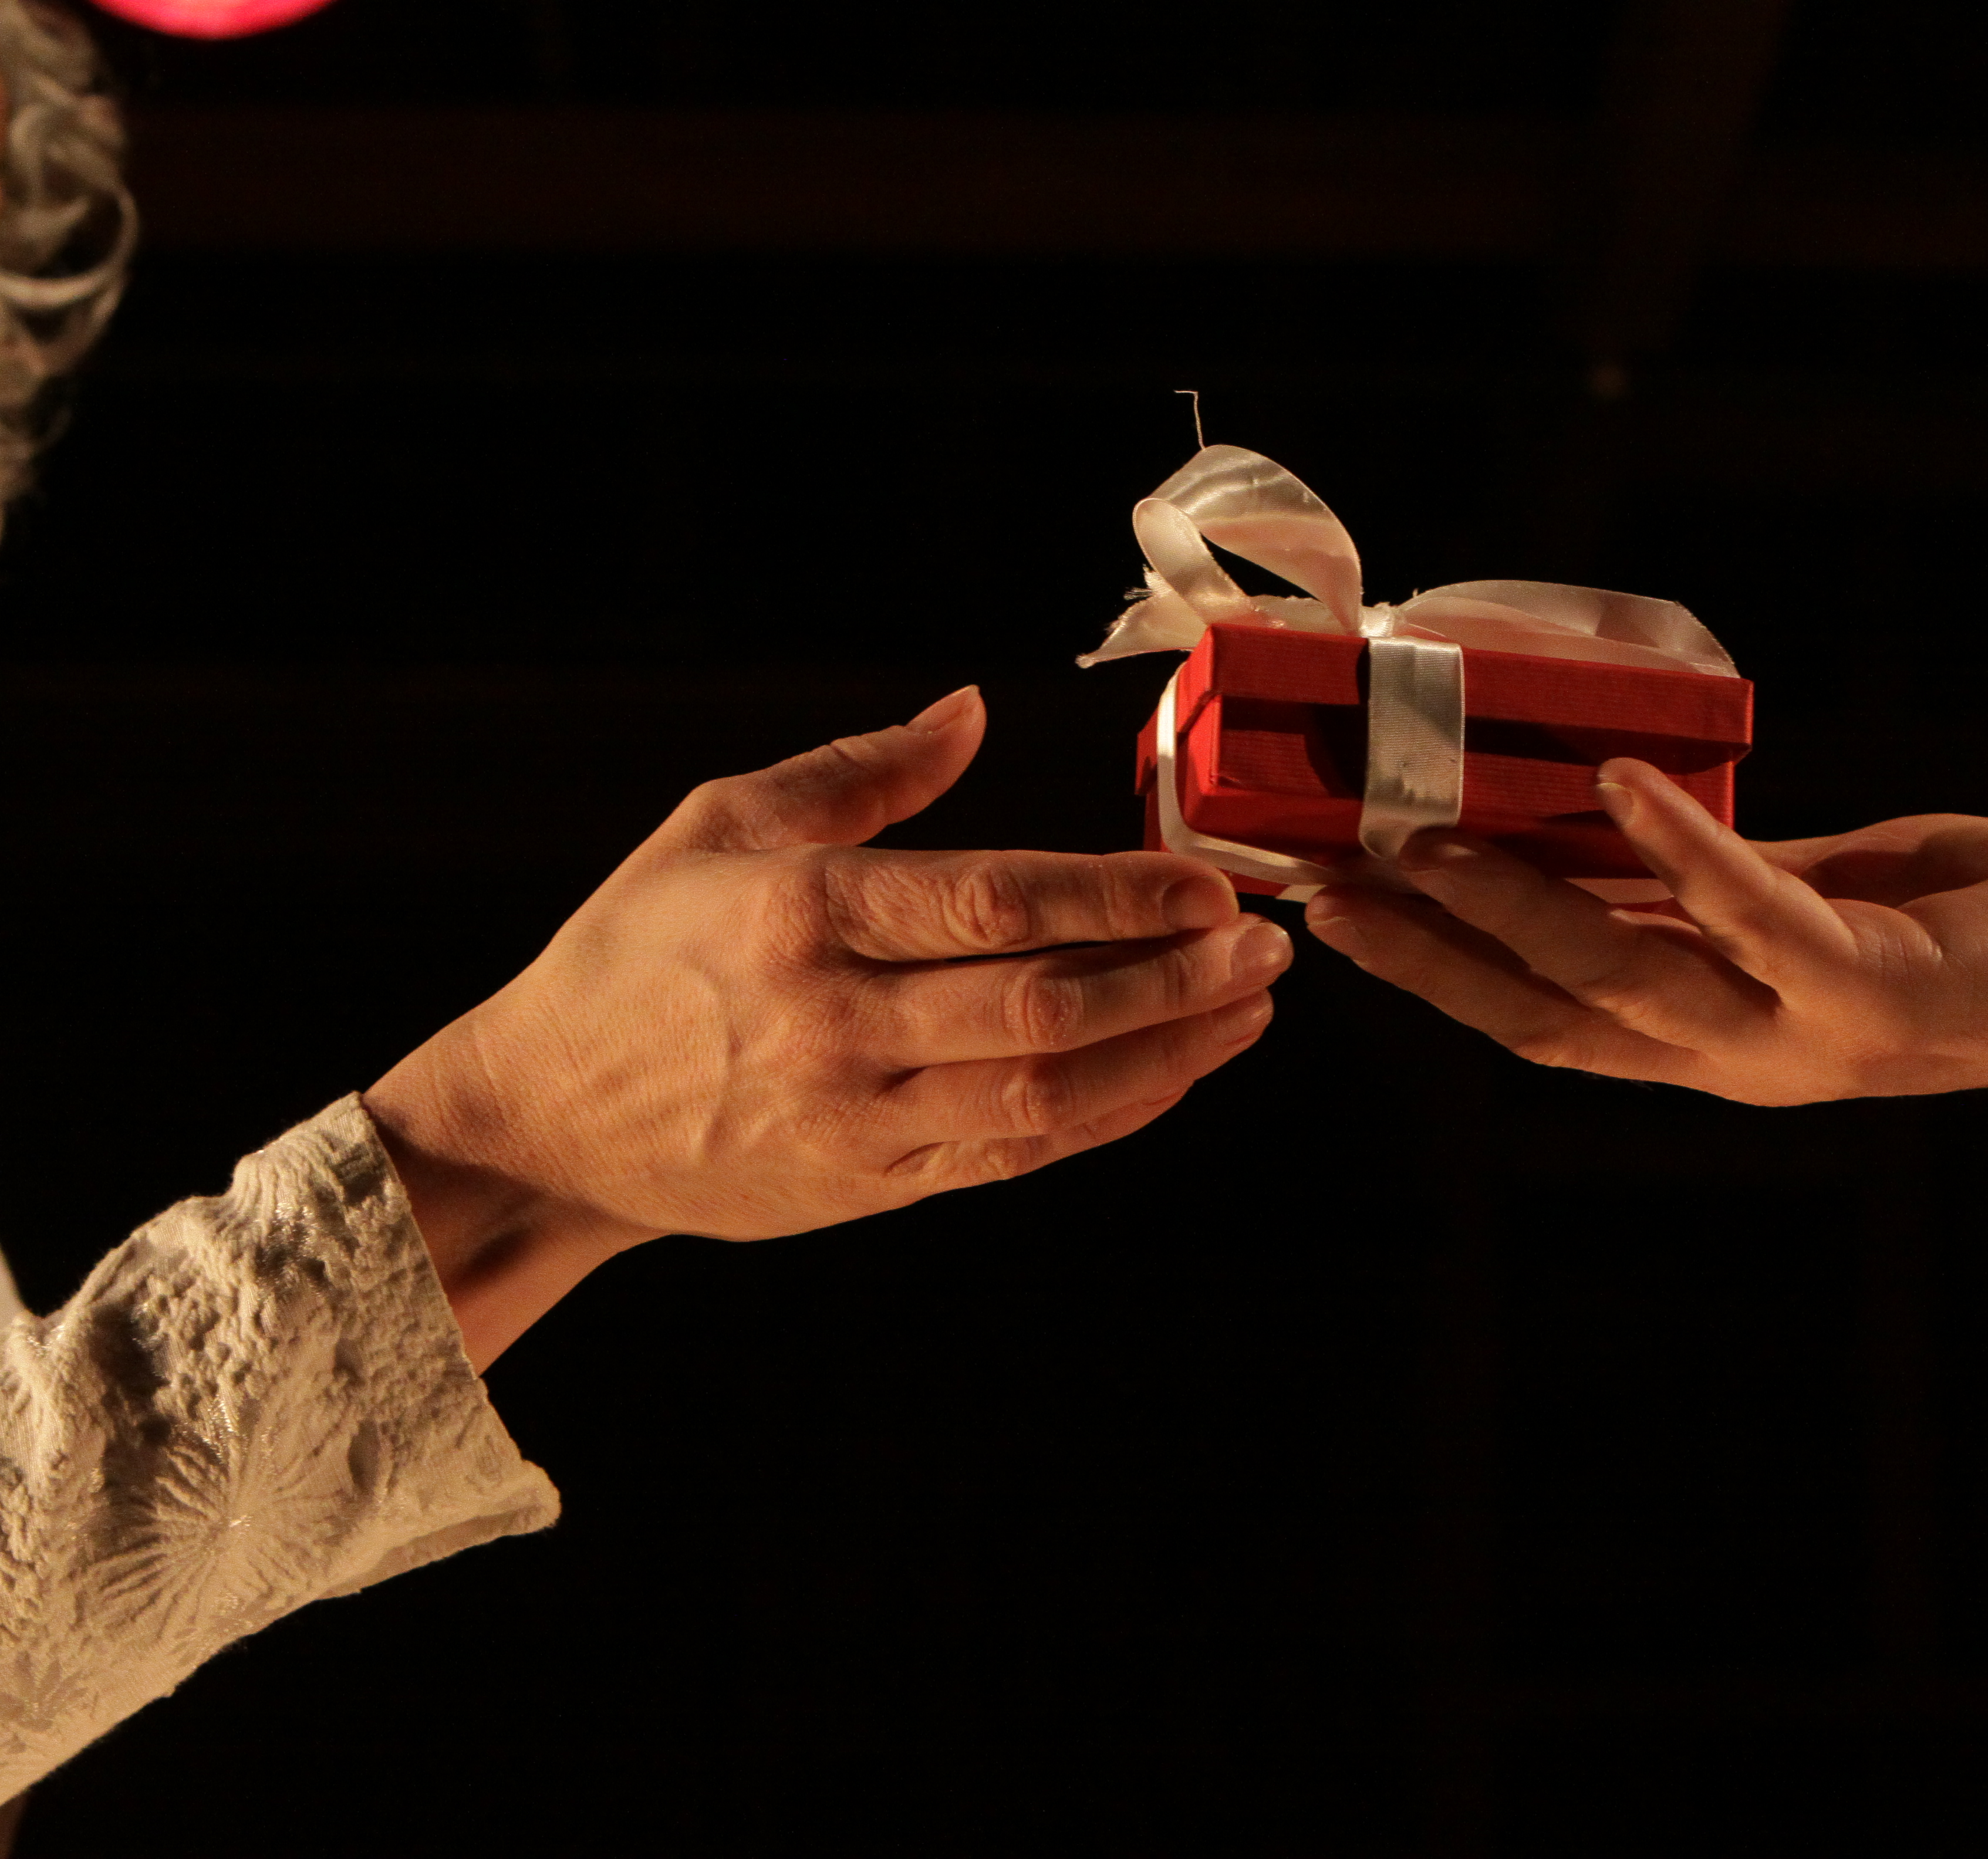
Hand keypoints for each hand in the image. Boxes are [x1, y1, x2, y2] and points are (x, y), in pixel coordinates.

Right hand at [367, 686, 1290, 1366]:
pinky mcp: (871, 1183)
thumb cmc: (633, 953)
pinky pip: (1015, 1157)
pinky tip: (1174, 1078)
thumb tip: (973, 710)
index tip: (1209, 881)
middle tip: (1267, 947)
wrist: (542, 1122)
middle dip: (1175, 979)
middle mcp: (838, 1021)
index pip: (995, 903)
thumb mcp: (719, 824)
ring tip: (1250, 1012)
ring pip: (1046, 1095)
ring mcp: (858, 1115)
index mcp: (805, 914)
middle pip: (1044, 1007)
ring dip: (1166, 1055)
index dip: (1118, 897)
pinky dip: (1107, 1120)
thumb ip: (859, 769)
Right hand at [1301, 757, 1987, 1110]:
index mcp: (1711, 1042)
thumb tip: (1571, 812)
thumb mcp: (1799, 903)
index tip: (1326, 904)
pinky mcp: (1879, 991)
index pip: (1536, 1016)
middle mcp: (1741, 1061)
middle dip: (1432, 951)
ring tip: (1427, 832)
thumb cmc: (1962, 924)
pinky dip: (1683, 851)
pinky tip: (1614, 782)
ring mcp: (1806, 1038)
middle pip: (1552, 1014)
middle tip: (1323, 879)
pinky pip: (1760, 918)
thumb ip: (1695, 886)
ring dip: (1519, 905)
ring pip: (1630, 981)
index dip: (1427, 971)